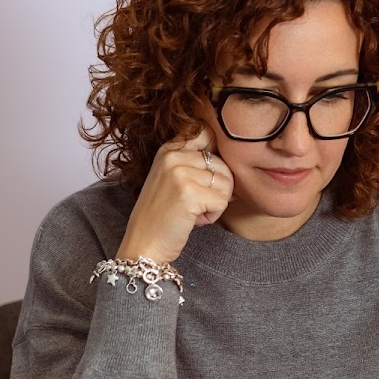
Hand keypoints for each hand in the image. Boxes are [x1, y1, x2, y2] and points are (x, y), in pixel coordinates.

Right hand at [116, 125, 233, 264]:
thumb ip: (195, 163)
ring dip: (216, 203)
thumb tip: (235, 160)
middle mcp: (172, 156)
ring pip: (226, 183)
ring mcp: (180, 174)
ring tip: (194, 211)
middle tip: (196, 203)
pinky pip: (222, 201)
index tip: (206, 177)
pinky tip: (195, 220)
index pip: (207, 133)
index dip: (216, 156)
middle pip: (222, 163)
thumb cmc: (162, 215)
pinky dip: (214, 215)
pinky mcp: (189, 194)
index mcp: (168, 149)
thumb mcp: (172, 178)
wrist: (143, 245)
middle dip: (218, 188)